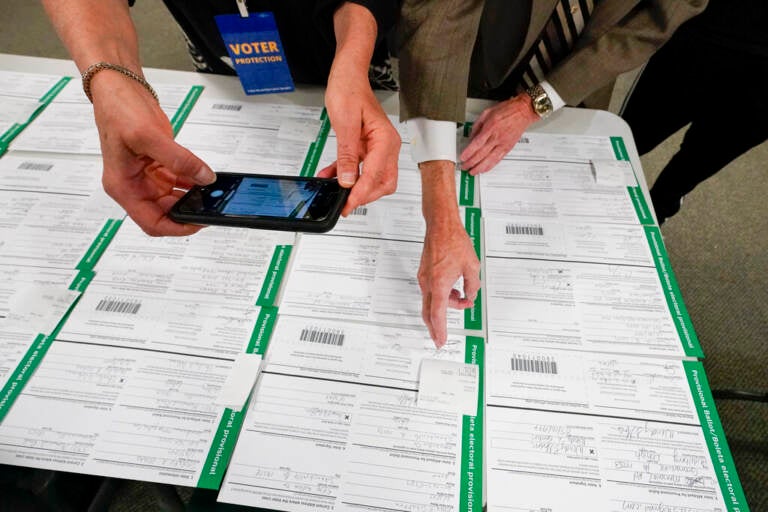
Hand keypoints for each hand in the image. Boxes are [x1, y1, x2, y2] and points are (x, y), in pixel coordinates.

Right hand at [91, 71, 215, 235]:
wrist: (118, 87)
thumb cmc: (117, 110)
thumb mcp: (148, 136)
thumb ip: (179, 160)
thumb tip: (204, 177)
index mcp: (123, 187)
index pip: (151, 222)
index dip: (176, 227)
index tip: (198, 222)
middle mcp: (134, 186)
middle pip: (164, 214)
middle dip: (187, 211)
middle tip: (211, 206)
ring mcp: (146, 177)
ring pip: (173, 199)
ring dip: (192, 198)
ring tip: (212, 194)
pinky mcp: (157, 166)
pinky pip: (178, 182)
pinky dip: (192, 183)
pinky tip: (205, 179)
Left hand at [316, 2, 399, 216]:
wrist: (348, 75)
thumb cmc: (349, 90)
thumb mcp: (345, 124)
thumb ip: (347, 155)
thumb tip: (347, 180)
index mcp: (385, 140)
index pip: (375, 175)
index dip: (361, 193)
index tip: (348, 204)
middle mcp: (386, 146)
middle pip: (382, 182)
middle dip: (365, 196)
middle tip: (345, 205)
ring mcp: (378, 148)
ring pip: (373, 179)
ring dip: (356, 188)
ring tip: (336, 194)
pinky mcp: (367, 147)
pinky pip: (361, 168)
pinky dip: (348, 175)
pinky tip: (331, 177)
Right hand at [418, 160, 480, 347]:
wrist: (441, 225)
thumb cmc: (454, 241)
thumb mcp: (472, 267)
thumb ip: (472, 286)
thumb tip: (470, 296)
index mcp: (439, 284)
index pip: (438, 315)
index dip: (439, 330)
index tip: (440, 341)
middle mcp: (428, 283)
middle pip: (429, 312)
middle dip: (436, 326)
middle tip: (440, 337)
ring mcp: (424, 278)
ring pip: (432, 301)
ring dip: (446, 305)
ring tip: (462, 298)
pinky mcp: (424, 273)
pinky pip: (431, 291)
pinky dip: (442, 296)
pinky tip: (453, 290)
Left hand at [460, 92, 539, 174]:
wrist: (523, 111)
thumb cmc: (507, 110)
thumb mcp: (487, 113)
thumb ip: (477, 125)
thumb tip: (471, 137)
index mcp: (490, 127)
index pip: (477, 143)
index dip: (468, 153)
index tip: (462, 157)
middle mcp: (497, 137)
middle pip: (481, 154)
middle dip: (471, 162)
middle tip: (464, 166)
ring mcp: (503, 144)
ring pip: (490, 159)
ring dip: (480, 168)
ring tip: (473, 172)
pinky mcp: (508, 148)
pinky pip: (498, 159)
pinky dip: (490, 166)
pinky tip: (485, 169)